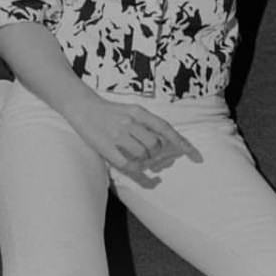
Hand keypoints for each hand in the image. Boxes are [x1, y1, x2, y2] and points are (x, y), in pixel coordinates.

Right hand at [65, 96, 201, 187]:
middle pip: (155, 144)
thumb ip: (147, 123)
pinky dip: (134, 169)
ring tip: (139, 158)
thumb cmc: (111, 111)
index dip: (180, 142)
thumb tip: (166, 140)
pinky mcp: (105, 147)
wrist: (83, 107)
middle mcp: (130, 122)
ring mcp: (117, 135)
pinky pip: (126, 164)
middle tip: (152, 155)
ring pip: (142, 154)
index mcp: (139, 112)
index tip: (192, 153)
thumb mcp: (132, 111)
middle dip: (157, 153)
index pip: (165, 128)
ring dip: (145, 160)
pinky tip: (134, 167)